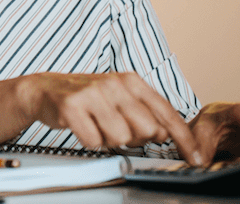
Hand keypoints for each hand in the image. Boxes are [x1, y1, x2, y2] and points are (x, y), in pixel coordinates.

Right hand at [22, 73, 204, 164]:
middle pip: (146, 130)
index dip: (184, 139)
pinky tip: (82, 127)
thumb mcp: (120, 98)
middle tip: (116, 128)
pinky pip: (93, 141)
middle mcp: (114, 83)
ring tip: (97, 125)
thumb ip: (146, 114)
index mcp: (131, 81)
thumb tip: (165, 134)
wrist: (45, 89)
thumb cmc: (87, 97)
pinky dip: (89, 141)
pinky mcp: (71, 105)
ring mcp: (93, 93)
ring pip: (120, 138)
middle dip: (134, 138)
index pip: (167, 113)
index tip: (195, 159)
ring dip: (108, 139)